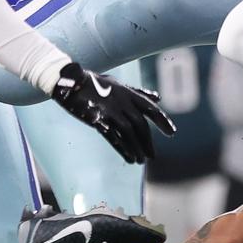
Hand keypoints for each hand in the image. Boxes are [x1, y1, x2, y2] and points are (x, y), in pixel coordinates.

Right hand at [50, 62, 174, 162]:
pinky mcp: (97, 119)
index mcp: (128, 93)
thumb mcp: (119, 84)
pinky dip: (122, 148)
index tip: (172, 133)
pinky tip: (128, 158)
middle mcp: (122, 102)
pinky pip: (112, 137)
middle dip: (148, 142)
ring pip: (129, 133)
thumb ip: (139, 92)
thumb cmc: (95, 83)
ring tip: (140, 161)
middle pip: (140, 125)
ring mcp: (109, 110)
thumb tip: (158, 97)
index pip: (151, 108)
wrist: (70, 81)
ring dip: (136, 148)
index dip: (162, 120)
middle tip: (152, 156)